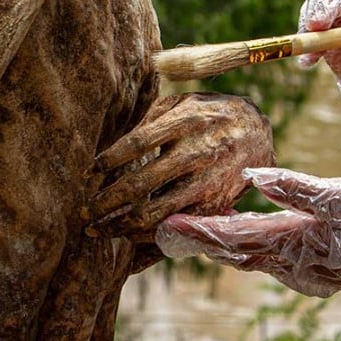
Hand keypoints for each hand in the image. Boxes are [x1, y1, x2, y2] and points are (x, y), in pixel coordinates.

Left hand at [85, 93, 273, 244]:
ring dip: (121, 225)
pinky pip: (176, 227)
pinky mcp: (215, 205)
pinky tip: (128, 235)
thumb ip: (148, 121)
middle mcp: (196, 152)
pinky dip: (148, 236)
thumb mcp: (179, 104)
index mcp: (184, 121)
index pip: (137, 143)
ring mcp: (206, 182)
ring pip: (156, 213)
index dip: (108, 160)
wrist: (256, 131)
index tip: (87, 174)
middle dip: (105, 202)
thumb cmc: (206, 114)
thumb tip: (110, 150)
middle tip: (84, 211)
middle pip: (140, 184)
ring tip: (100, 228)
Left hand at [156, 167, 340, 316]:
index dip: (197, 230)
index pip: (232, 236)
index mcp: (293, 241)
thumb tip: (255, 177)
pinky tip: (242, 224)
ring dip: (219, 240)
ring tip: (195, 222)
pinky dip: (244, 240)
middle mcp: (290, 260)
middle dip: (199, 238)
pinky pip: (267, 253)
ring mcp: (303, 265)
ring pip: (248, 254)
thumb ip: (298, 189)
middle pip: (232, 249)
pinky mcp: (315, 262)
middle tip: (167, 227)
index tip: (166, 227)